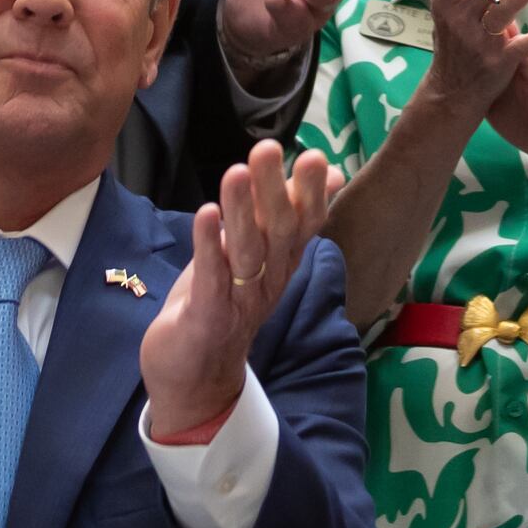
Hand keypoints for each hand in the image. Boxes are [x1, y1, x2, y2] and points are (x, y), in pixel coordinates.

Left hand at [140, 140, 340, 437]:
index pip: (304, 224)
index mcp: (281, 263)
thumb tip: (331, 173)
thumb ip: (286, 212)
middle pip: (276, 231)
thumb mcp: (257, 253)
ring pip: (246, 251)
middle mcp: (268, 280)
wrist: (196, 379)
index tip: (314, 156)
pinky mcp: (208, 317)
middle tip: (267, 149)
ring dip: (240, 210)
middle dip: (273, 190)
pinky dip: (209, 246)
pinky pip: (212, 279)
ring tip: (236, 171)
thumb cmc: (224, 304)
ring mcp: (239, 300)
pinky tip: (205, 214)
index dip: (310, 193)